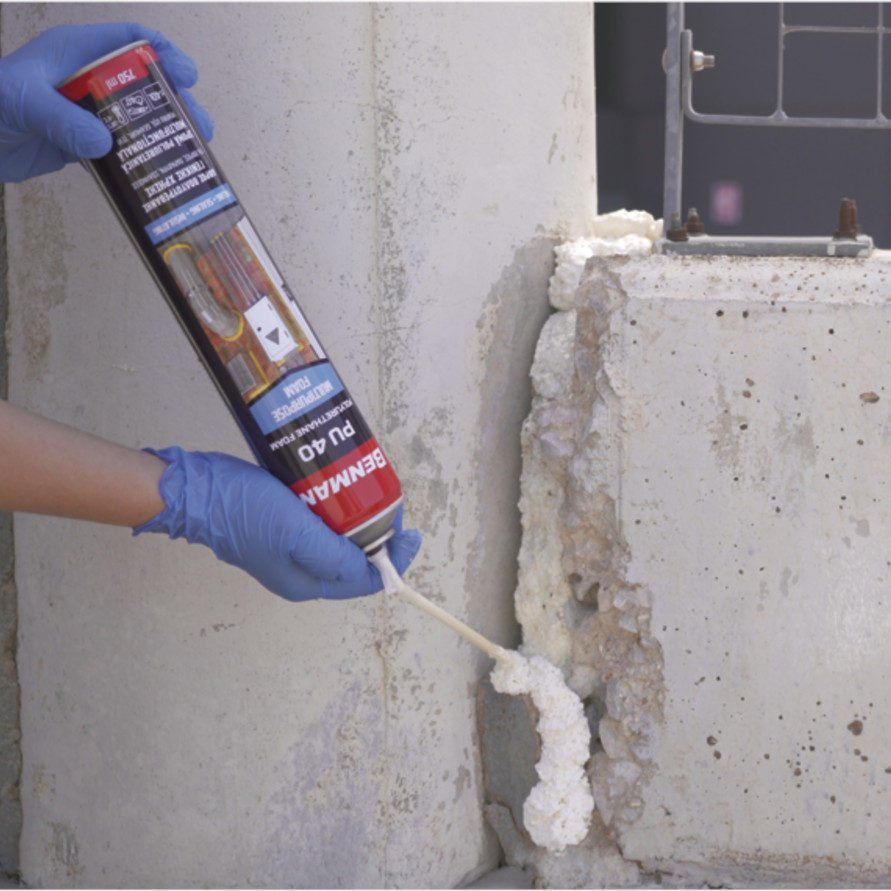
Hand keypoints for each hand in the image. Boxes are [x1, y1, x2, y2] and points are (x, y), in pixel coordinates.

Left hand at [0, 23, 213, 182]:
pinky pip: (117, 151)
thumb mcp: (22, 102)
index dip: (161, 53)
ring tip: (188, 153)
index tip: (186, 76)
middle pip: (141, 85)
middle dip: (174, 103)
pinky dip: (139, 161)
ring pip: (134, 120)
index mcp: (74, 53)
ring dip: (162, 136)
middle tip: (199, 128)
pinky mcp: (79, 145)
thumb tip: (105, 142)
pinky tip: (157, 174)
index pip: (126, 41)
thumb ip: (62, 119)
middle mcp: (84, 80)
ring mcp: (83, 114)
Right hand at [134, 447, 422, 602]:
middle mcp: (301, 570)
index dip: (393, 559)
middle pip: (354, 558)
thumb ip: (335, 557)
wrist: (197, 489)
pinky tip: (345, 484)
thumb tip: (373, 570)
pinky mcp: (281, 523)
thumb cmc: (245, 511)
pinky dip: (337, 506)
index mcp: (307, 583)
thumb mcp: (297, 534)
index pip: (365, 580)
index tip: (411, 533)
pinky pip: (320, 518)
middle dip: (379, 535)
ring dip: (360, 517)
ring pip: (339, 536)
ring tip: (375, 492)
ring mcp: (289, 546)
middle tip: (392, 505)